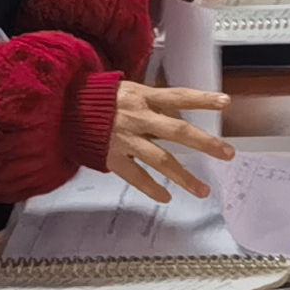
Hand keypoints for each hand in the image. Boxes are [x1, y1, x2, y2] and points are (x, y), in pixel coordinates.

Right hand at [106, 81, 232, 201]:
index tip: (225, 102)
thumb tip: (178, 115)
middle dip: (205, 143)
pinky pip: (136, 176)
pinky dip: (151, 187)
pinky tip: (166, 197)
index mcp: (143, 97)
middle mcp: (137, 117)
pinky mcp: (111, 156)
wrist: (62, 108)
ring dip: (184, 177)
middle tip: (227, 154)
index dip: (202, 99)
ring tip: (202, 191)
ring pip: (161, 159)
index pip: (178, 96)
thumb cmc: (99, 99)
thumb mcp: (128, 91)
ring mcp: (125, 139)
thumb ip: (152, 104)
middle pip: (177, 131)